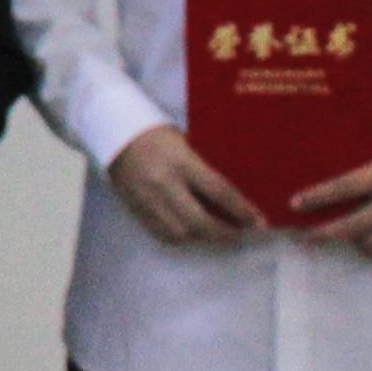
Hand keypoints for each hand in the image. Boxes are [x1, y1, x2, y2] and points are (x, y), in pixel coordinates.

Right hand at [107, 124, 261, 249]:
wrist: (112, 132)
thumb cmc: (156, 134)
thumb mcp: (185, 143)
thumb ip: (204, 168)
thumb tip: (233, 195)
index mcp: (181, 162)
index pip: (219, 192)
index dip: (242, 210)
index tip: (260, 222)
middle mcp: (164, 184)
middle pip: (200, 221)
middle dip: (225, 233)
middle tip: (241, 233)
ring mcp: (147, 199)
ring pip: (181, 233)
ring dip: (203, 238)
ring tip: (218, 234)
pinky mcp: (135, 208)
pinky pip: (162, 233)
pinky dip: (181, 237)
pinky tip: (192, 233)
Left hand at [290, 143, 371, 260]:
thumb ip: (356, 166)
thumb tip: (312, 174)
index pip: (347, 186)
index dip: (319, 197)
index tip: (294, 204)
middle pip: (355, 224)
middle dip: (323, 232)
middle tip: (300, 235)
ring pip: (370, 244)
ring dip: (350, 241)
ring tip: (337, 232)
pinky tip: (362, 239)